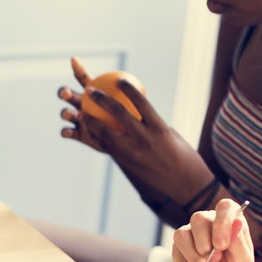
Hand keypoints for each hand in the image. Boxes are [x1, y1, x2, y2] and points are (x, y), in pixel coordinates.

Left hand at [57, 56, 207, 198]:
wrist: (181, 182)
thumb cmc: (179, 154)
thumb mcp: (168, 133)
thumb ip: (150, 121)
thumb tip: (135, 107)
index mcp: (159, 128)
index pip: (142, 103)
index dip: (129, 89)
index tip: (118, 79)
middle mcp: (144, 139)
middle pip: (119, 114)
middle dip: (101, 100)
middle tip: (89, 89)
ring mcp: (131, 152)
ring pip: (105, 133)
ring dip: (90, 121)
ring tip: (79, 111)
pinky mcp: (123, 161)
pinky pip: (104, 146)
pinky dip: (94, 136)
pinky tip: (85, 128)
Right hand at [171, 198, 255, 261]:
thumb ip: (239, 241)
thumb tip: (237, 221)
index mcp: (230, 222)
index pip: (224, 208)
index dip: (221, 223)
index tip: (222, 246)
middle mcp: (209, 225)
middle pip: (198, 218)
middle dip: (205, 244)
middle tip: (217, 260)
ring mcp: (191, 237)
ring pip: (181, 235)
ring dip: (195, 259)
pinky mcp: (179, 252)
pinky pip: (177, 256)